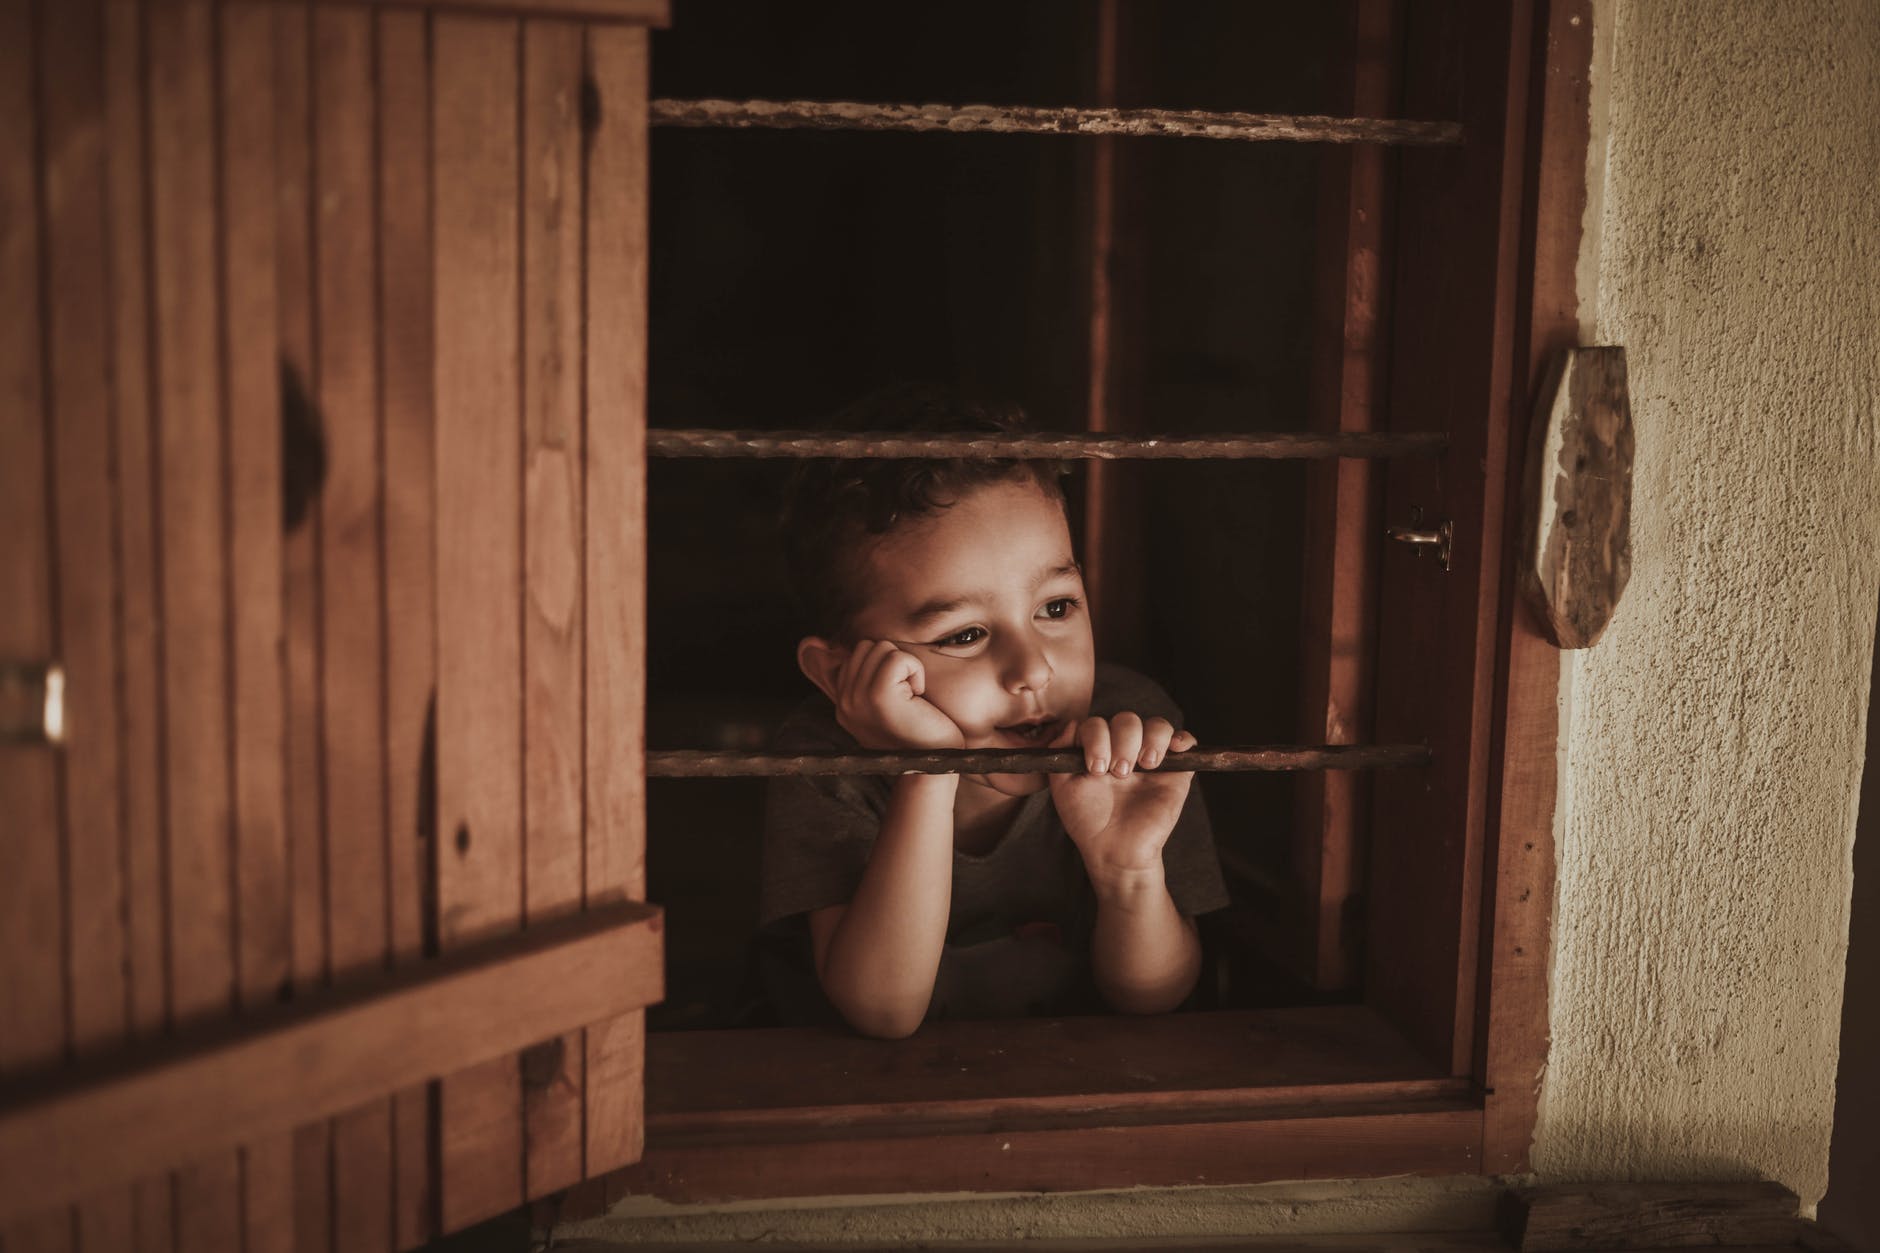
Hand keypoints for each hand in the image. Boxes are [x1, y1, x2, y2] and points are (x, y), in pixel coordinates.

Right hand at [828, 639, 966, 751]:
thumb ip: (867, 680)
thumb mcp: (884, 707)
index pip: (857, 653)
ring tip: (911, 698)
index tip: (898, 696)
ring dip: (906, 667)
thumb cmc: (918, 736)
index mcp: (843, 703)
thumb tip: (827, 648)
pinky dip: (916, 671)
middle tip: (907, 696)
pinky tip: (918, 698)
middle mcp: (844, 701)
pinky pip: (898, 658)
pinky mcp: (879, 695)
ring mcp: (858, 698)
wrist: (931, 769)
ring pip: (882, 648)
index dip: (886, 666)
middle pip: (867, 646)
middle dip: (894, 663)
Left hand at [1048, 713, 1195, 885]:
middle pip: (1128, 719)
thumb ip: (1060, 752)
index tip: (1095, 769)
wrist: (1115, 850)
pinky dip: (1182, 738)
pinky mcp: (1175, 771)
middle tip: (1119, 773)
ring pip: (1157, 725)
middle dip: (1122, 742)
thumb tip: (1072, 723)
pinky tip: (1171, 752)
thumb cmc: (1087, 821)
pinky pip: (1185, 741)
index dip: (1096, 738)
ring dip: (1149, 740)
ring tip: (1144, 767)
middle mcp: (1125, 749)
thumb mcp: (1063, 786)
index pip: (1098, 723)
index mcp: (1099, 749)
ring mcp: (1151, 758)